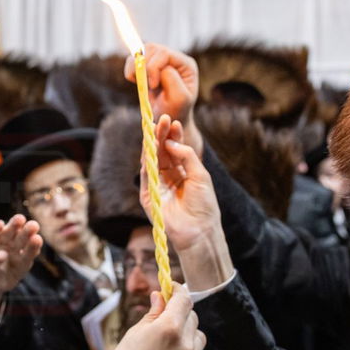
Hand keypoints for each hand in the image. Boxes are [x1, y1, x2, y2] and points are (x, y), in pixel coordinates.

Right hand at [0, 215, 42, 318]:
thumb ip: (2, 270)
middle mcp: (13, 248)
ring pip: (8, 232)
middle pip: (21, 239)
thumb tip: (1, 254)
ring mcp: (0, 243)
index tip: (37, 239)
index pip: (29, 252)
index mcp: (22, 260)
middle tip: (33, 225)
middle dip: (26, 232)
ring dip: (13, 225)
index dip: (33, 246)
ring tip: (19, 219)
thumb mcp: (0, 282)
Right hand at [95, 289, 202, 349]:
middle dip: (180, 312)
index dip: (177, 290)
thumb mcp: (133, 334)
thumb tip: (160, 298)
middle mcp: (185, 343)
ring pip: (197, 336)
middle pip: (192, 316)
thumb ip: (152, 314)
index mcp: (170, 328)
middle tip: (163, 313)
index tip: (170, 288)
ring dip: (186, 331)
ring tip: (167, 339)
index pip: (184, 299)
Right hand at [124, 44, 202, 152]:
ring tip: (139, 83)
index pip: (164, 54)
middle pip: (152, 49)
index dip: (154, 68)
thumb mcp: (179, 99)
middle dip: (143, 66)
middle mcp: (174, 59)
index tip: (152, 86)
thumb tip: (160, 67)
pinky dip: (130, 70)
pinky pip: (133, 59)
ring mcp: (161, 61)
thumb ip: (172, 80)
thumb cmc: (176, 111)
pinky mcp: (149, 66)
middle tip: (145, 85)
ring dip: (135, 67)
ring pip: (142, 51)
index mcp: (186, 65)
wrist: (169, 120)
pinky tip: (136, 82)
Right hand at [145, 115, 232, 288]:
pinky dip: (147, 160)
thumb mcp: (200, 175)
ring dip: (153, 144)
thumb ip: (187, 156)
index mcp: (182, 173)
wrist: (199, 230)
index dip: (173, 136)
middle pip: (161, 152)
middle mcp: (168, 178)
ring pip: (152, 160)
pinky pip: (145, 175)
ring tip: (156, 128)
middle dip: (161, 135)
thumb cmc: (204, 205)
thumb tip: (172, 142)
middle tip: (162, 118)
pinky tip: (150, 147)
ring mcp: (157, 186)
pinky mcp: (148, 196)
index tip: (174, 122)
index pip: (174, 150)